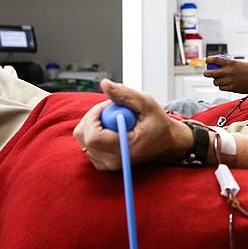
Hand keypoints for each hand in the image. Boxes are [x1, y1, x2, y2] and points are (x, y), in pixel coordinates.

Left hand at [74, 79, 191, 170]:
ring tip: (115, 120)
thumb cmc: (157, 124)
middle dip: (94, 117)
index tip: (108, 106)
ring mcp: (106, 164)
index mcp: (126, 150)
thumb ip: (124, 94)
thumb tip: (104, 83)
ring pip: (82, 137)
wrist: (165, 142)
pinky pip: (85, 143)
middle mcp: (114, 161)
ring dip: (94, 123)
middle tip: (114, 110)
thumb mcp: (146, 103)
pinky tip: (111, 129)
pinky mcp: (101, 163)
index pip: (93, 136)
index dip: (94, 116)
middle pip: (83, 135)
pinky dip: (94, 131)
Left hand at [203, 57, 247, 93]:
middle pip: (211, 72)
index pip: (215, 60)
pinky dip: (222, 86)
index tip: (207, 61)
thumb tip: (221, 66)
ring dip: (216, 81)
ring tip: (219, 80)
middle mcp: (228, 71)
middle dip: (207, 73)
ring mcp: (229, 80)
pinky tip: (225, 84)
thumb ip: (230, 65)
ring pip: (216, 82)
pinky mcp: (231, 88)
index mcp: (230, 63)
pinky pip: (222, 88)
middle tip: (206, 73)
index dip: (209, 60)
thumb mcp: (240, 64)